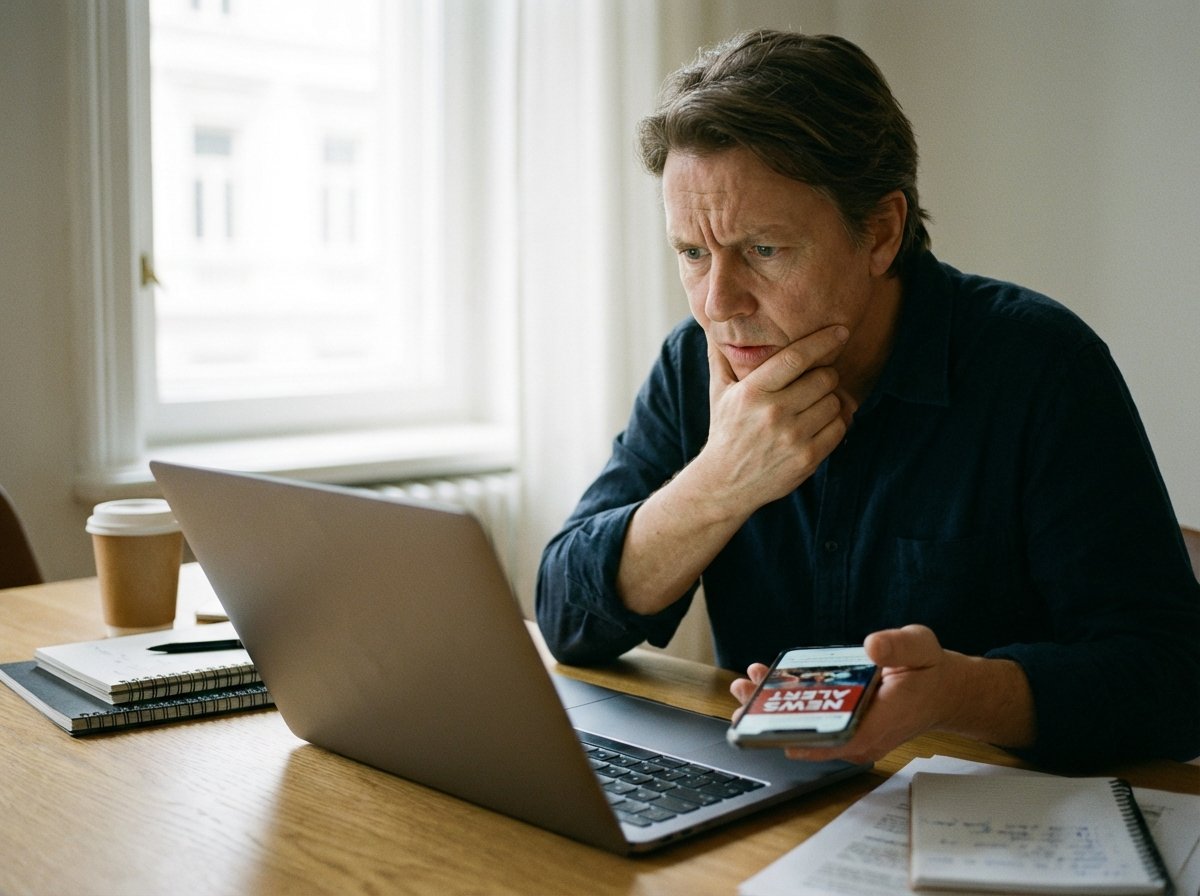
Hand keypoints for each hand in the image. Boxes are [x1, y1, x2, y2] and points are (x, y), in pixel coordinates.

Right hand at [700, 325, 852, 510]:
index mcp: (752, 391)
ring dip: (830, 400)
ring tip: (812, 406)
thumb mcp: (719, 392)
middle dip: (826, 375)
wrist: (725, 483)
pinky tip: (818, 424)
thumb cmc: (726, 431)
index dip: (822, 341)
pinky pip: (839, 428)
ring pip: (834, 402)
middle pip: (824, 378)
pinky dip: (835, 423)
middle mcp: (773, 413)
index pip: (795, 357)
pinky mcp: (807, 458)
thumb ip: (721, 357)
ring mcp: (792, 437)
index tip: (840, 331)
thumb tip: (712, 322)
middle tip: (816, 381)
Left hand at [729, 626, 966, 764]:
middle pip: (813, 737)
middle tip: (745, 693)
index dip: (805, 739)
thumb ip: (898, 645)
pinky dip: (789, 703)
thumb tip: (872, 645)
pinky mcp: (846, 726)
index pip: (840, 740)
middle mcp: (863, 736)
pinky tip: (769, 682)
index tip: (774, 729)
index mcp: (882, 722)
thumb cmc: (929, 670)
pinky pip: (813, 721)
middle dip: (774, 717)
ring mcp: (853, 735)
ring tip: (746, 684)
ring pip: (808, 730)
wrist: (942, 689)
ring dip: (775, 709)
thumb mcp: (920, 648)